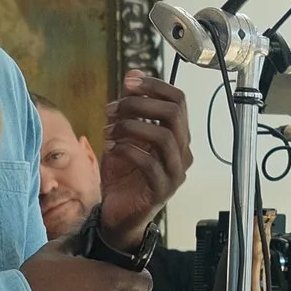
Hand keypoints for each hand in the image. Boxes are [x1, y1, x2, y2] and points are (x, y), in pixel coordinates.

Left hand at [98, 69, 192, 249]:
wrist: (117, 215)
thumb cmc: (123, 176)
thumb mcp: (123, 136)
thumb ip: (130, 109)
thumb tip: (132, 75)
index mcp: (176, 136)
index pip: (178, 100)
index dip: (154, 86)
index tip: (128, 82)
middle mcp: (182, 153)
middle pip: (174, 114)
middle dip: (140, 104)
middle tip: (112, 109)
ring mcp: (174, 173)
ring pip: (164, 137)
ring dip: (131, 127)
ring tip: (108, 130)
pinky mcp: (161, 190)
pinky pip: (149, 163)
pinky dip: (128, 150)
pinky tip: (112, 147)